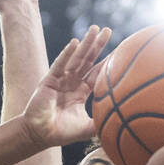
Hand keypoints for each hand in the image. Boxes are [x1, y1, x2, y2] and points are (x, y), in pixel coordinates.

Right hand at [22, 26, 111, 146]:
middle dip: (97, 45)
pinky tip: (75, 42)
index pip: (96, 72)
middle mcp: (72, 82)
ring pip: (76, 58)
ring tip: (94, 29)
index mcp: (81, 92)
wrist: (39, 135)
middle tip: (108, 30)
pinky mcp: (49, 80)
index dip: (107, 61)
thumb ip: (102, 123)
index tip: (120, 49)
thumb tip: (124, 125)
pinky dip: (67, 53)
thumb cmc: (61, 133)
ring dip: (86, 43)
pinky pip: (60, 64)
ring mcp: (60, 80)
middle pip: (88, 60)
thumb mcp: (87, 128)